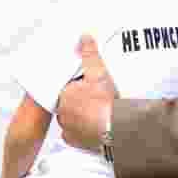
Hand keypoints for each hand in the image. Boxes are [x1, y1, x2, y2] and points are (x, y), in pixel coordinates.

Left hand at [56, 35, 116, 152]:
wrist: (116, 126)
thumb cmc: (106, 101)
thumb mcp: (98, 72)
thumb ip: (89, 54)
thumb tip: (84, 37)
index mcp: (65, 94)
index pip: (67, 88)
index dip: (78, 88)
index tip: (87, 89)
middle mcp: (62, 112)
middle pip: (67, 104)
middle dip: (77, 102)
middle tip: (92, 100)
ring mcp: (67, 127)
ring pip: (69, 119)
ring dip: (77, 117)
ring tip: (93, 114)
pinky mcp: (74, 140)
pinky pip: (72, 135)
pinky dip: (79, 132)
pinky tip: (89, 127)